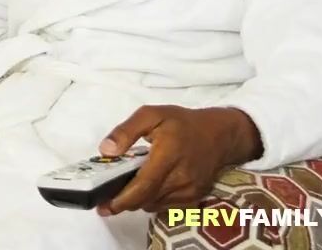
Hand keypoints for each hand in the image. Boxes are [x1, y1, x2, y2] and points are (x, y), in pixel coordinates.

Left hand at [96, 105, 261, 216]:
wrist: (218, 135)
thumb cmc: (181, 123)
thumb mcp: (150, 115)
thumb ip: (126, 131)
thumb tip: (105, 151)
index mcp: (168, 156)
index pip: (143, 186)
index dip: (122, 198)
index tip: (103, 204)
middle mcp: (181, 178)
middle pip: (146, 199)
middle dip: (124, 202)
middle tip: (105, 199)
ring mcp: (189, 191)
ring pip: (154, 205)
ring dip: (137, 200)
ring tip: (125, 188)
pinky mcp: (194, 198)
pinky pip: (165, 206)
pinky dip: (152, 200)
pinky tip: (146, 187)